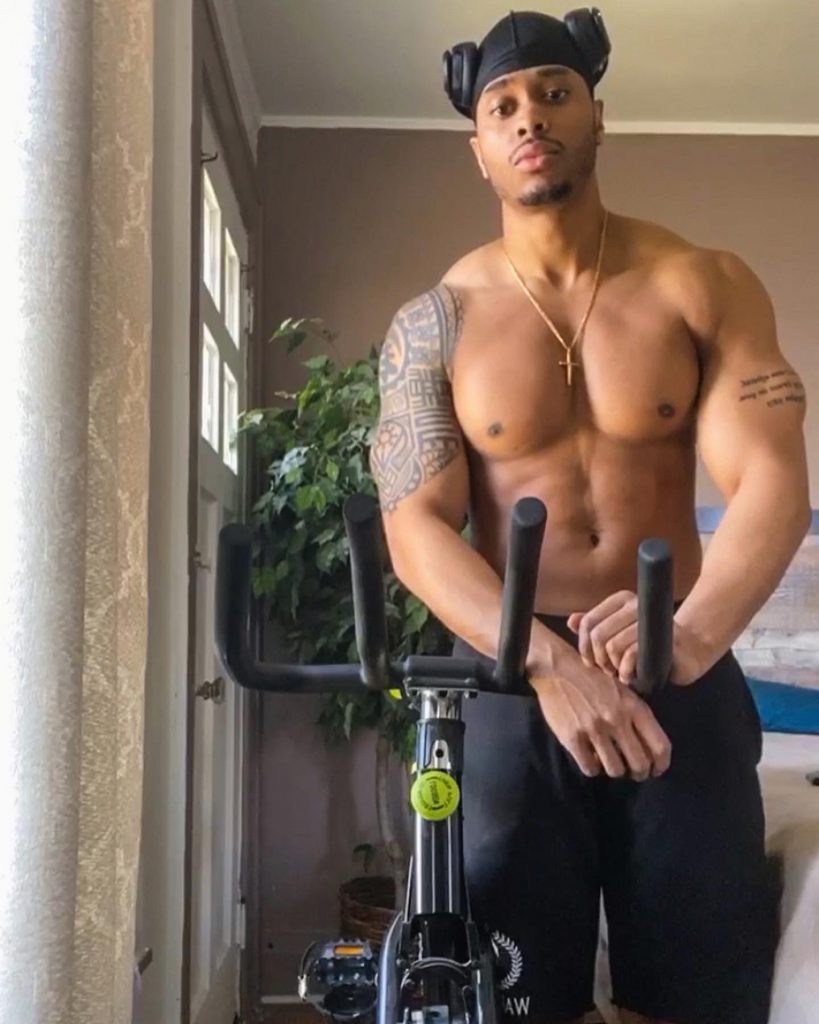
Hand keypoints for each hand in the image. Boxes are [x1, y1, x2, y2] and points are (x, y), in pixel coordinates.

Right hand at [530, 654, 671, 780]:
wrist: (558, 669)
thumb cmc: (593, 680)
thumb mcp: (623, 690)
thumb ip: (636, 715)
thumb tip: (647, 747)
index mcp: (634, 707)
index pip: (661, 746)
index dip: (662, 764)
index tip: (656, 769)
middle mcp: (617, 719)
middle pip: (640, 764)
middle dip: (640, 773)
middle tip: (634, 772)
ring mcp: (594, 729)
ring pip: (615, 770)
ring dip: (615, 770)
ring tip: (611, 763)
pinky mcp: (572, 737)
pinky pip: (590, 768)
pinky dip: (593, 767)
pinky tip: (591, 758)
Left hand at [568, 592, 712, 685]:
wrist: (688, 651)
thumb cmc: (648, 645)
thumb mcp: (618, 634)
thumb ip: (595, 628)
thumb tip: (572, 621)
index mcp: (621, 600)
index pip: (588, 622)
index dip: (584, 646)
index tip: (591, 661)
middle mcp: (635, 604)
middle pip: (598, 634)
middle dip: (598, 659)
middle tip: (607, 670)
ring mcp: (650, 619)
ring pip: (613, 645)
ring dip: (613, 667)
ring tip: (620, 673)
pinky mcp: (663, 637)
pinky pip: (631, 654)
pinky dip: (626, 671)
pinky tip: (631, 676)